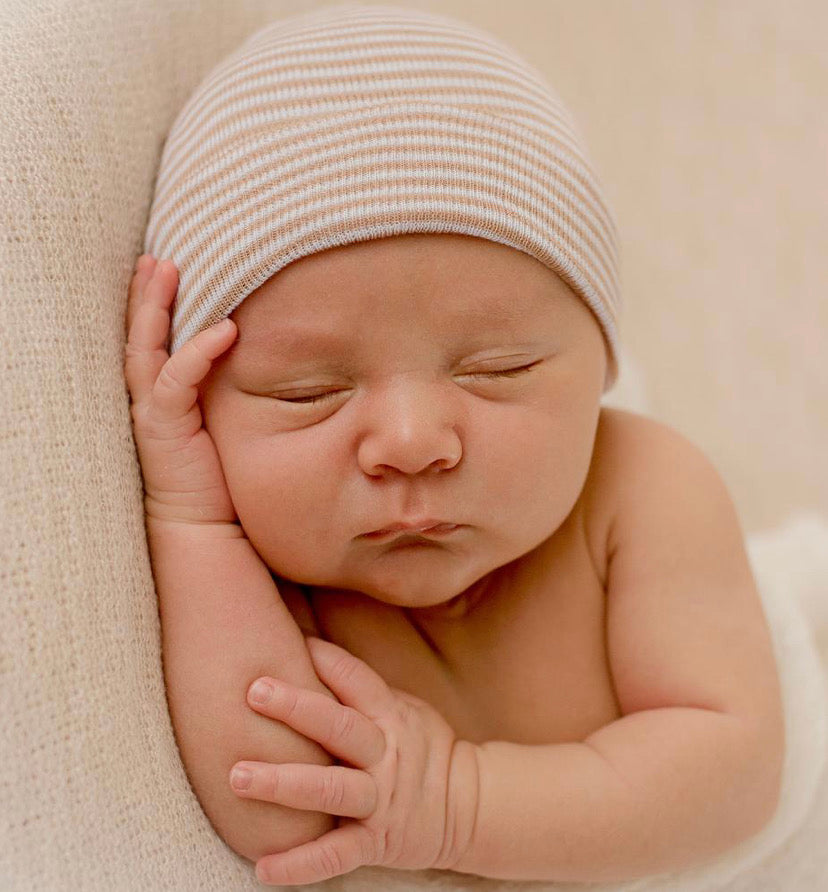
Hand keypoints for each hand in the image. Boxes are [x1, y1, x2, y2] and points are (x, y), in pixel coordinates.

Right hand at [124, 254, 238, 525]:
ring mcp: (153, 409)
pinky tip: (224, 330)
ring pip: (146, 347)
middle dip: (146, 293)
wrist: (202, 522)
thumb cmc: (216, 473)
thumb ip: (228, 387)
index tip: (165, 268)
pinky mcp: (165, 426)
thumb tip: (261, 355)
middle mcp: (150, 396)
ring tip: (164, 269)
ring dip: (155, 307)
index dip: (154, 303)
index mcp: (162, 392)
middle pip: (140, 333)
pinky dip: (198, 352)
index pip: (153, 339)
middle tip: (156, 257)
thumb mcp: (222, 419)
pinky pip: (177, 379)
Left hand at [229, 637, 479, 885]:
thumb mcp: (403, 709)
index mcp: (390, 716)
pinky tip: (263, 868)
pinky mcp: (376, 842)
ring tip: (237, 777)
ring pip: (330, 790)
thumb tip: (307, 648)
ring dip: (283, 784)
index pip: (355, 680)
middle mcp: (384, 755)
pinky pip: (335, 855)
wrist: (469, 807)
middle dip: (295, 708)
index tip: (285, 640)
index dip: (324, 659)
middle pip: (338, 727)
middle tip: (253, 691)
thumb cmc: (422, 748)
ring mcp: (380, 801)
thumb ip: (360, 690)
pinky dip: (300, 864)